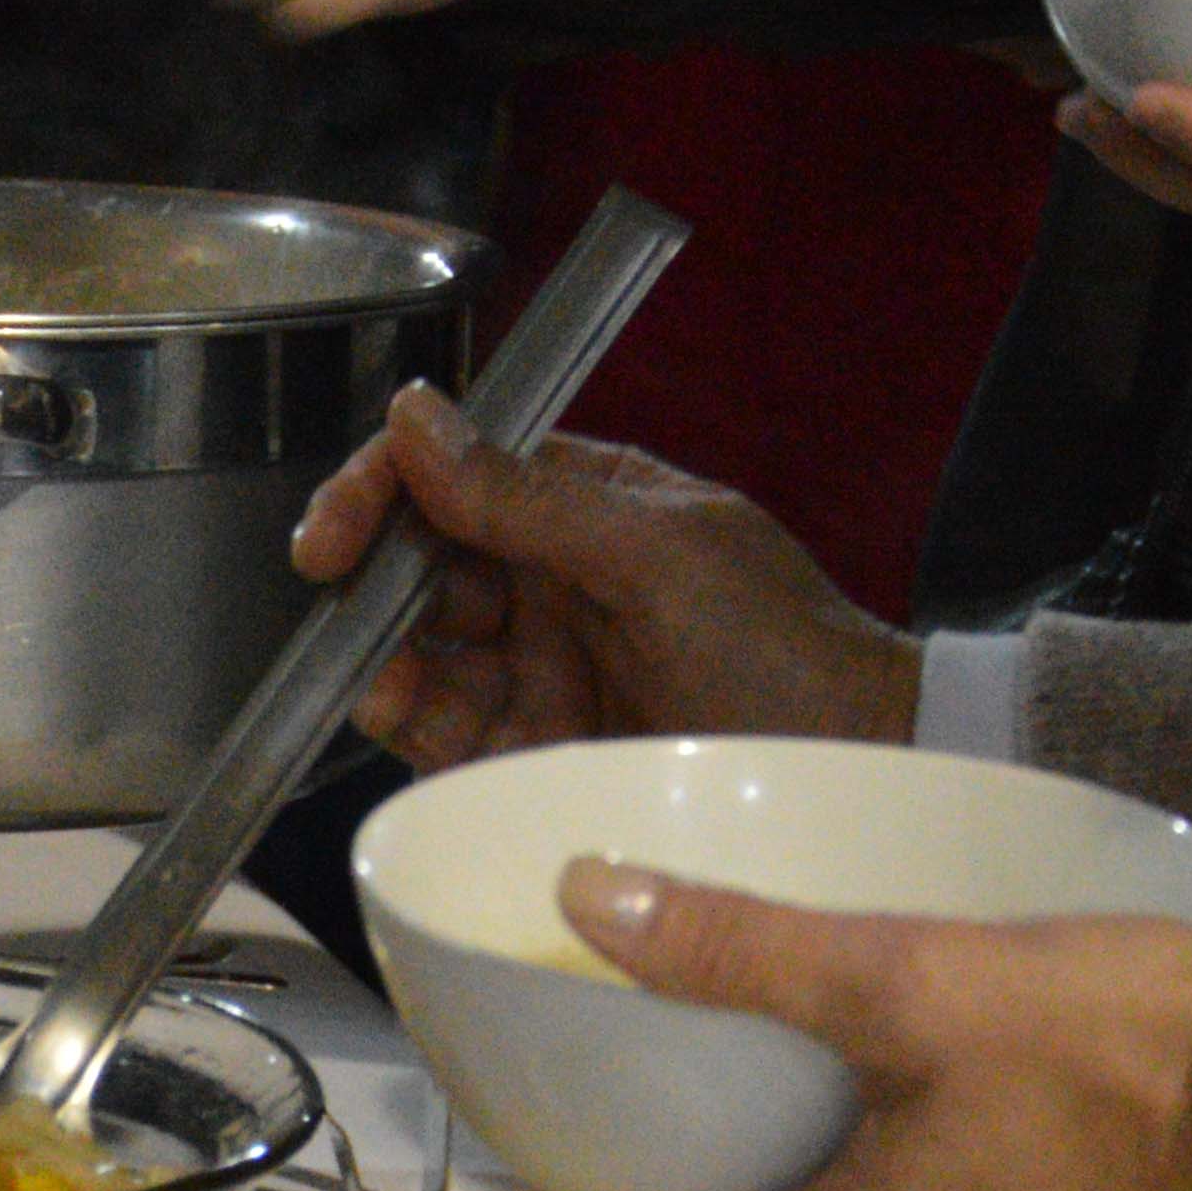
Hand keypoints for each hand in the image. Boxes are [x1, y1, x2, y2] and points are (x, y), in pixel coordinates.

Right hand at [294, 383, 918, 767]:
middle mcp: (554, 584)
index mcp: (586, 508)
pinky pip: (448, 738)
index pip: (455, 475)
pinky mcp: (540, 755)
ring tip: (389, 685)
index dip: (383, 492)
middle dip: (373, 592)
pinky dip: (415, 731)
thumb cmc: (789, 648)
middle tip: (348, 615)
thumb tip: (422, 420)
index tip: (335, 531)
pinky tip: (411, 723)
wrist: (856, 770)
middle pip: (421, 570)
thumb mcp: (657, 554)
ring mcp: (545, 671)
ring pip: (423, 656)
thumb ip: (530, 496)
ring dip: (386, 664)